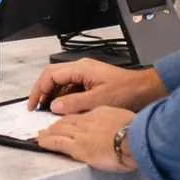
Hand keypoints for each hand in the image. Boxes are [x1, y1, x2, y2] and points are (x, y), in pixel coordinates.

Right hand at [26, 58, 166, 114]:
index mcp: (80, 69)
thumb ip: (74, 103)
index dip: (39, 90)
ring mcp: (86, 74)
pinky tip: (63, 109)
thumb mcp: (98, 100)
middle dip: (42, 91)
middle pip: (52, 76)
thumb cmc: (127, 92)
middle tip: (36, 108)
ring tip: (47, 111)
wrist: (146, 90)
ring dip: (52, 95)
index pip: (50, 75)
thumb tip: (53, 107)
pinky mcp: (90, 81)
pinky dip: (63, 97)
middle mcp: (81, 68)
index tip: (33, 105)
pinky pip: (71, 87)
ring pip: (61, 82)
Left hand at [37, 107, 137, 172]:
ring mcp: (80, 133)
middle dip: (56, 124)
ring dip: (48, 132)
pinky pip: (56, 142)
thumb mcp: (127, 121)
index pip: (80, 115)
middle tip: (47, 128)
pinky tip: (39, 142)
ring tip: (40, 135)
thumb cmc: (137, 133)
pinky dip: (46, 141)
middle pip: (67, 120)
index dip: (71, 119)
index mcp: (100, 113)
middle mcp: (87, 121)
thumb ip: (117, 123)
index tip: (66, 121)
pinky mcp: (77, 146)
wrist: (135, 140)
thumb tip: (118, 129)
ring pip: (58, 130)